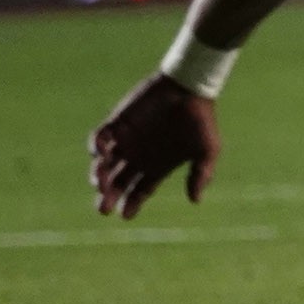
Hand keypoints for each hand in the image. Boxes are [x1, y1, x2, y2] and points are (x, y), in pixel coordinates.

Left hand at [89, 73, 219, 218]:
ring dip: (99, 176)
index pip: (139, 191)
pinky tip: (101, 154)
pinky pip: (99, 138)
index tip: (125, 215)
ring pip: (104, 165)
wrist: (190, 87)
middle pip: (117, 183)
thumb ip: (200, 174)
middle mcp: (139, 156)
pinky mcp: (118, 122)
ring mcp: (126, 140)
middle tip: (103, 208)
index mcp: (157, 166)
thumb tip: (195, 201)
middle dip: (108, 197)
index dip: (131, 204)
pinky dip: (96, 147)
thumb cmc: (201, 120)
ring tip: (100, 183)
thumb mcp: (207, 150)